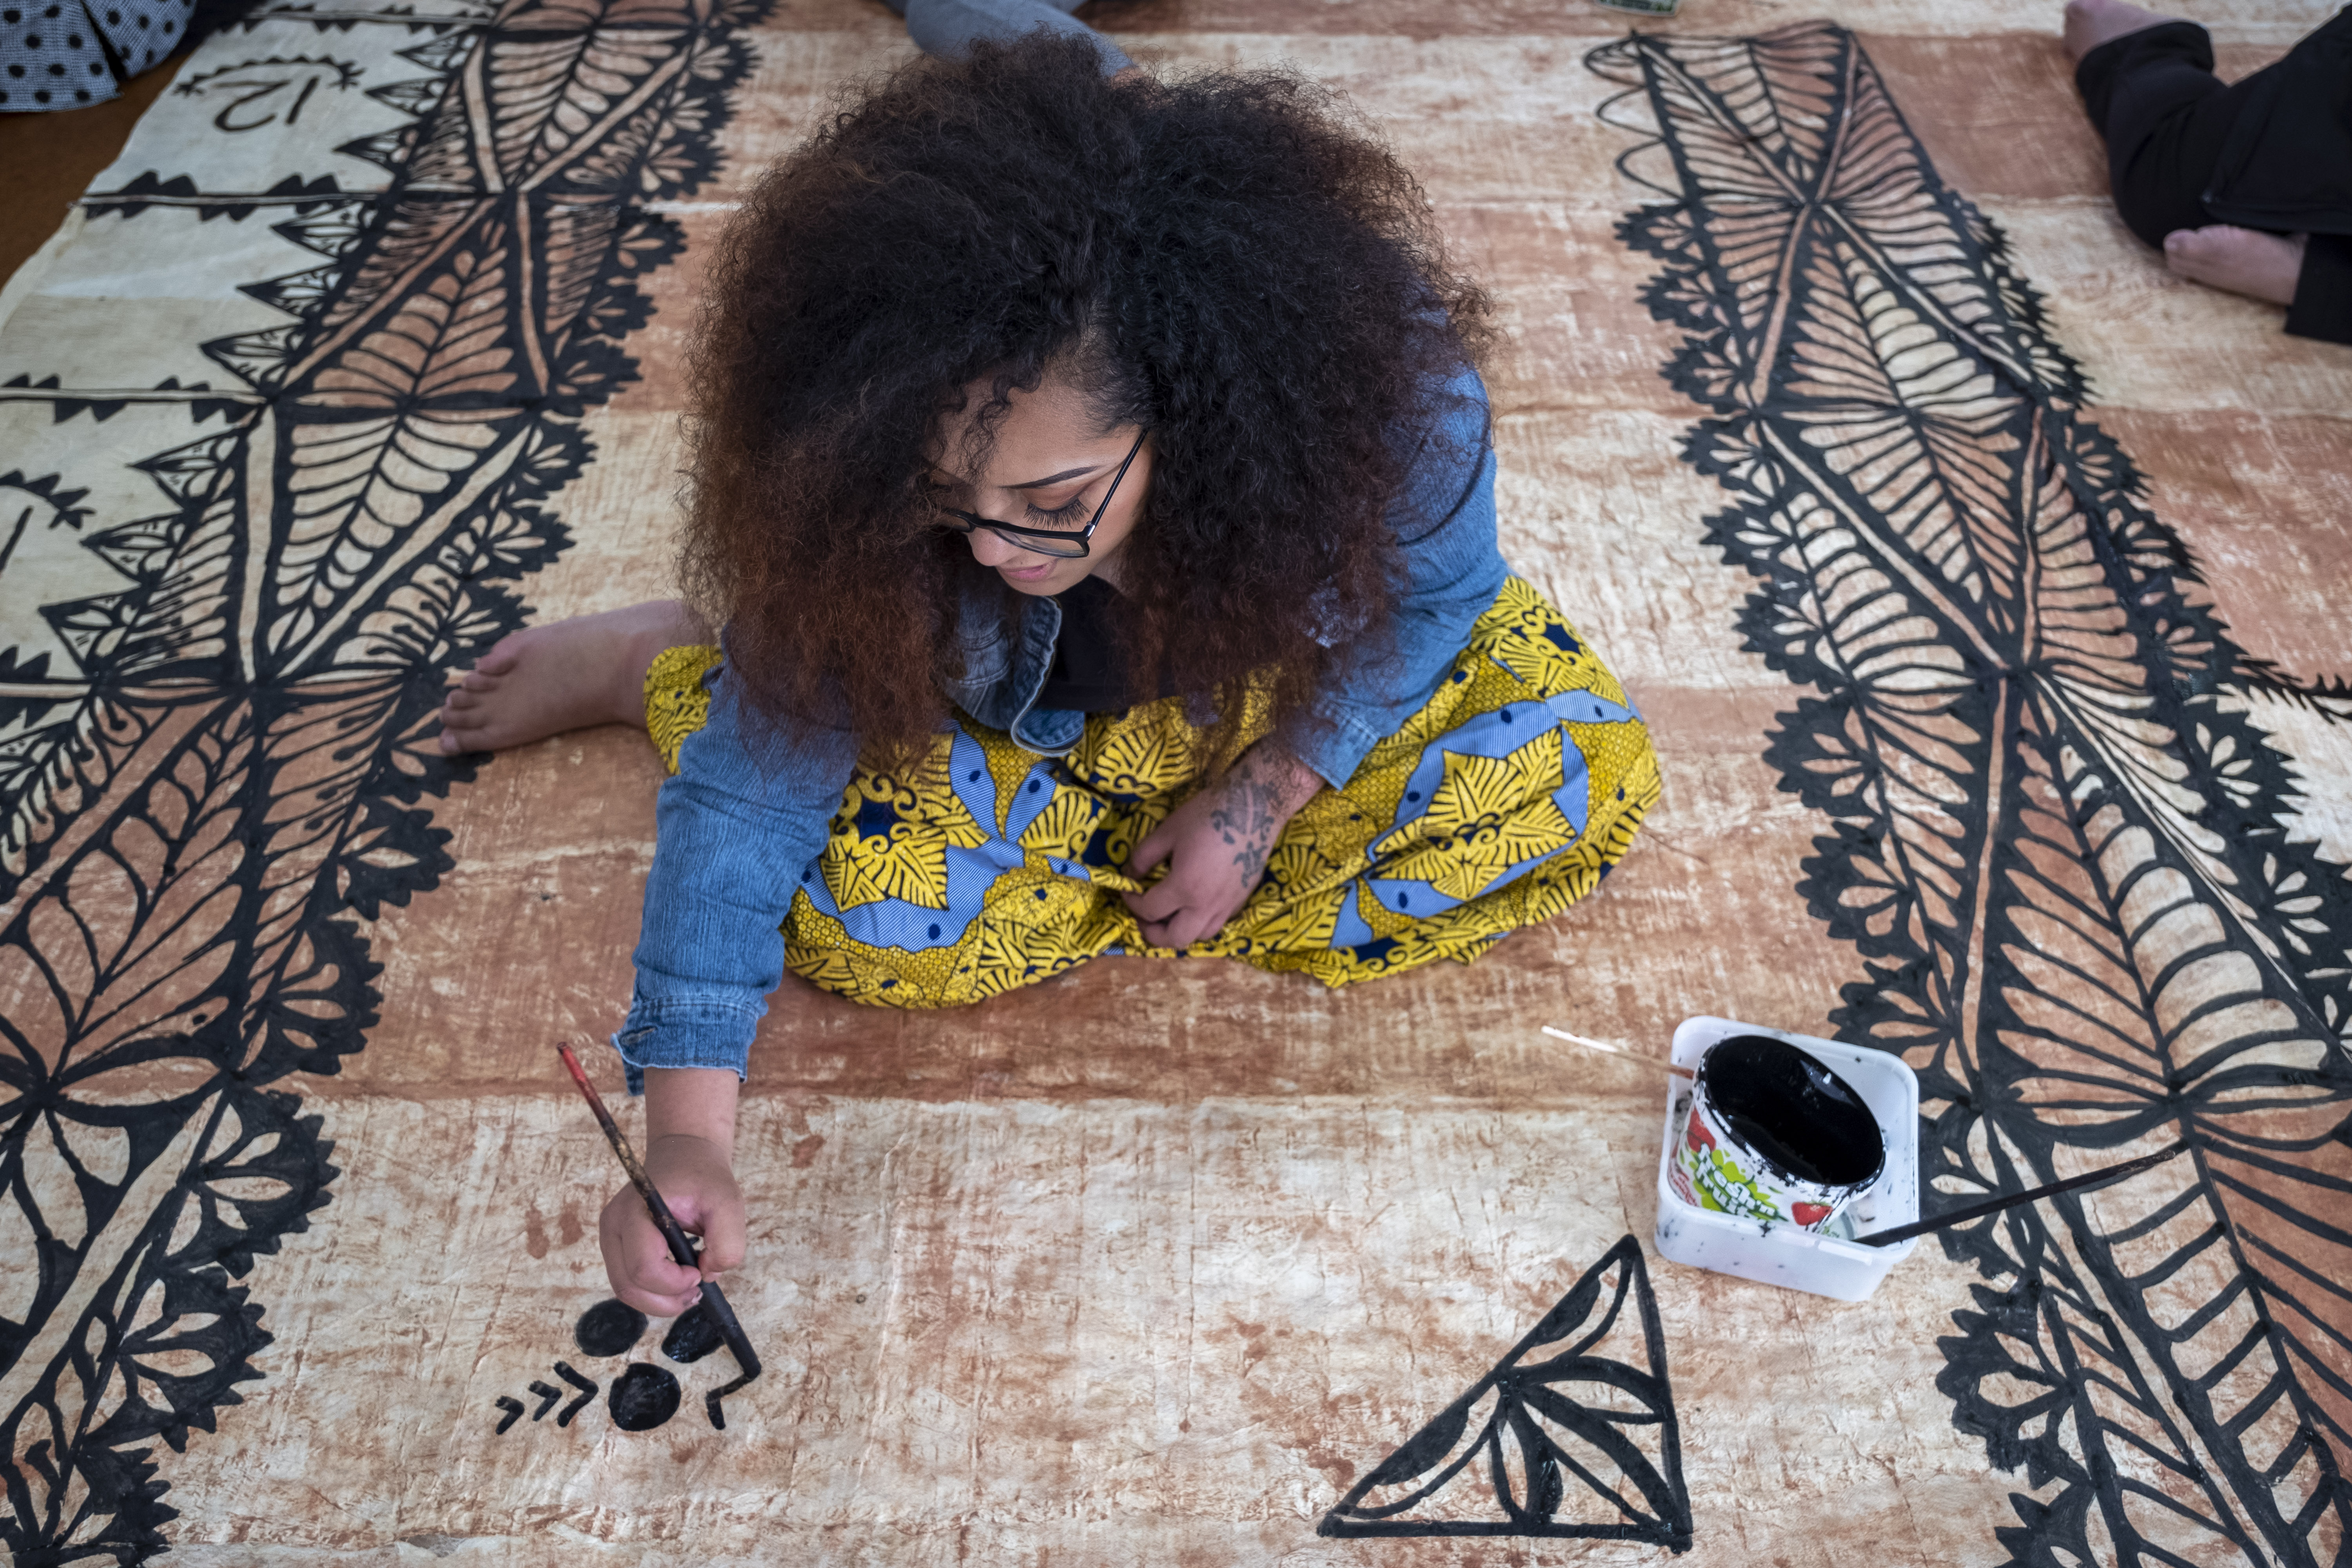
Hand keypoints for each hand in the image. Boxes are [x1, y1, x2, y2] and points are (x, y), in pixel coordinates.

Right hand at [598, 1066, 742, 1315]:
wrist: (683, 1153)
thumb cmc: (705, 1177)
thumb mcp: (729, 1202)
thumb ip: (728, 1241)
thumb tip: (709, 1275)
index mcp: (637, 1210)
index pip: (643, 1266)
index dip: (673, 1282)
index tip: (700, 1273)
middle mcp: (614, 1225)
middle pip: (628, 1285)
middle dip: (665, 1300)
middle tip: (697, 1292)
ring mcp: (610, 1236)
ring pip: (624, 1289)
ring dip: (657, 1301)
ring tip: (689, 1290)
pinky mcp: (615, 1245)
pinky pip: (627, 1280)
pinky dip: (651, 1291)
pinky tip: (676, 1282)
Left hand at [1123, 741, 1323, 947]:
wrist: (1254, 808)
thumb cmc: (1206, 816)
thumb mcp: (1166, 831)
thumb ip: (1142, 857)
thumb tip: (1130, 876)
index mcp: (1185, 888)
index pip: (1149, 910)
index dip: (1131, 902)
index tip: (1127, 890)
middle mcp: (1206, 906)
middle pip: (1174, 938)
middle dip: (1152, 932)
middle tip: (1144, 915)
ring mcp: (1227, 906)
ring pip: (1200, 936)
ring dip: (1179, 930)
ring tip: (1169, 913)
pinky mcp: (1241, 900)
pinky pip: (1217, 923)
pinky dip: (1200, 922)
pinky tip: (1195, 903)